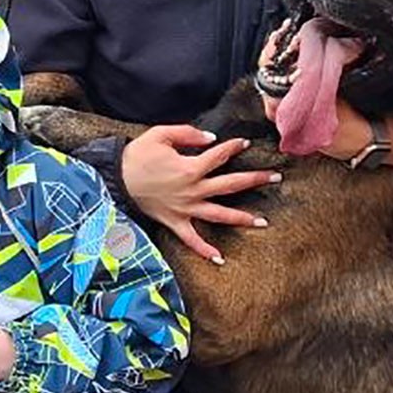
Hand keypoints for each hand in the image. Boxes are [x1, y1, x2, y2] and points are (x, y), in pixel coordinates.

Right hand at [122, 125, 277, 265]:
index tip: (245, 143)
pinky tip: (220, 259)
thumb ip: (188, 133)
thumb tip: (211, 138)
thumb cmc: (138, 155)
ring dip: (242, 219)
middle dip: (255, 180)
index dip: (234, 147)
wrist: (116, 178)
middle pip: (230, 185)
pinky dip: (205, 251)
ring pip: (219, 215)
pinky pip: (192, 240)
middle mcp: (193, 190)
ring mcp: (185, 209)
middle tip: (276, 177)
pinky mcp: (175, 222)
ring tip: (264, 222)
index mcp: (190, 168)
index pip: (219, 155)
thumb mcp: (161, 134)